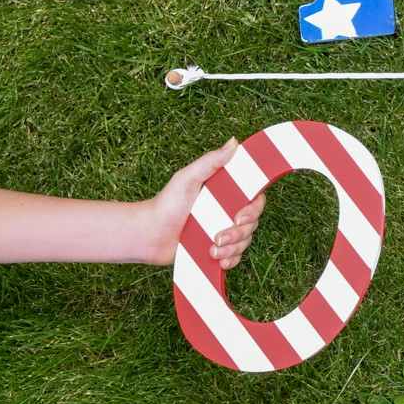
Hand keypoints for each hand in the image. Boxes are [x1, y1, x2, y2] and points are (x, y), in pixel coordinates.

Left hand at [142, 138, 266, 267]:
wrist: (148, 234)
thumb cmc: (166, 203)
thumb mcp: (188, 178)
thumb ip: (211, 161)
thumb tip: (235, 142)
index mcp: (227, 194)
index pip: (256, 199)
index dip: (253, 210)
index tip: (239, 217)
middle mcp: (229, 212)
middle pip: (253, 223)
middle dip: (239, 234)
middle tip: (218, 237)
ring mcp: (223, 232)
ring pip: (245, 242)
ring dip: (232, 248)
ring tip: (211, 250)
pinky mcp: (217, 251)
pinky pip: (236, 258)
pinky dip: (230, 260)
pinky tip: (218, 260)